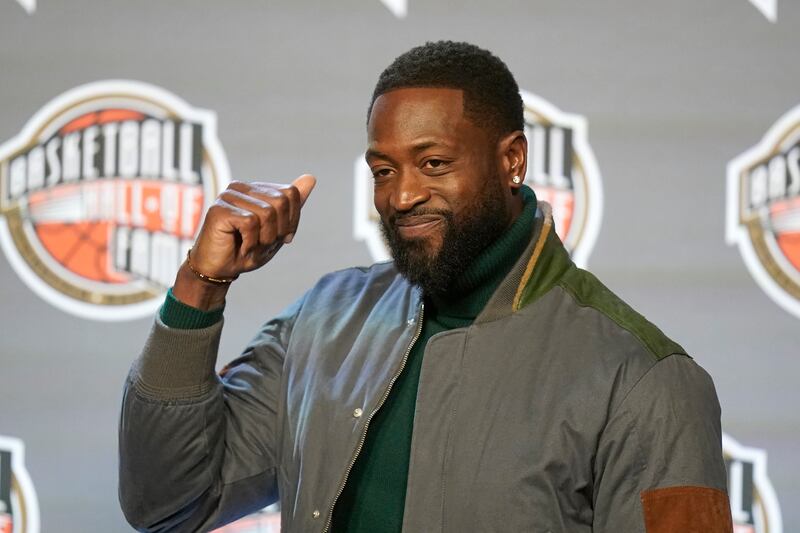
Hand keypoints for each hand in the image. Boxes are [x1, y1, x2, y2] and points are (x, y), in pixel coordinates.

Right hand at [173, 174, 315, 308]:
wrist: (218, 270)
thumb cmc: (245, 250)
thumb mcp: (277, 229)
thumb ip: (292, 205)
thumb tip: (311, 177)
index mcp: (255, 189)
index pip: (290, 193)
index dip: (291, 220)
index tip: (279, 237)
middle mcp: (241, 187)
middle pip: (281, 201)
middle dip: (278, 231)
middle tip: (262, 244)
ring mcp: (228, 196)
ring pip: (267, 213)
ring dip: (264, 239)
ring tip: (250, 246)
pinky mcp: (219, 209)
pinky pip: (250, 223)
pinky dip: (250, 242)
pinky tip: (240, 247)